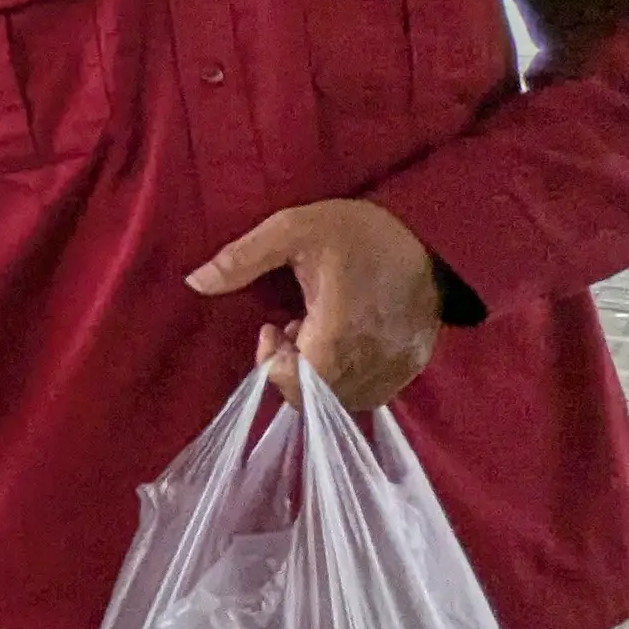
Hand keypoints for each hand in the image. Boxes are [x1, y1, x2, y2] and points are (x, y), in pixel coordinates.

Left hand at [188, 198, 443, 410]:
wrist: (434, 228)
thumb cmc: (359, 230)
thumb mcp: (293, 229)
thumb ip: (242, 258)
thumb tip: (194, 281)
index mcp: (340, 331)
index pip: (299, 386)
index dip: (273, 366)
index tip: (271, 330)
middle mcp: (372, 359)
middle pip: (316, 398)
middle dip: (291, 370)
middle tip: (291, 329)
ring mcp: (396, 367)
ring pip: (343, 400)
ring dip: (319, 375)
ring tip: (319, 332)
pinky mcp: (412, 365)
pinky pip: (371, 394)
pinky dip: (347, 378)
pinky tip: (346, 341)